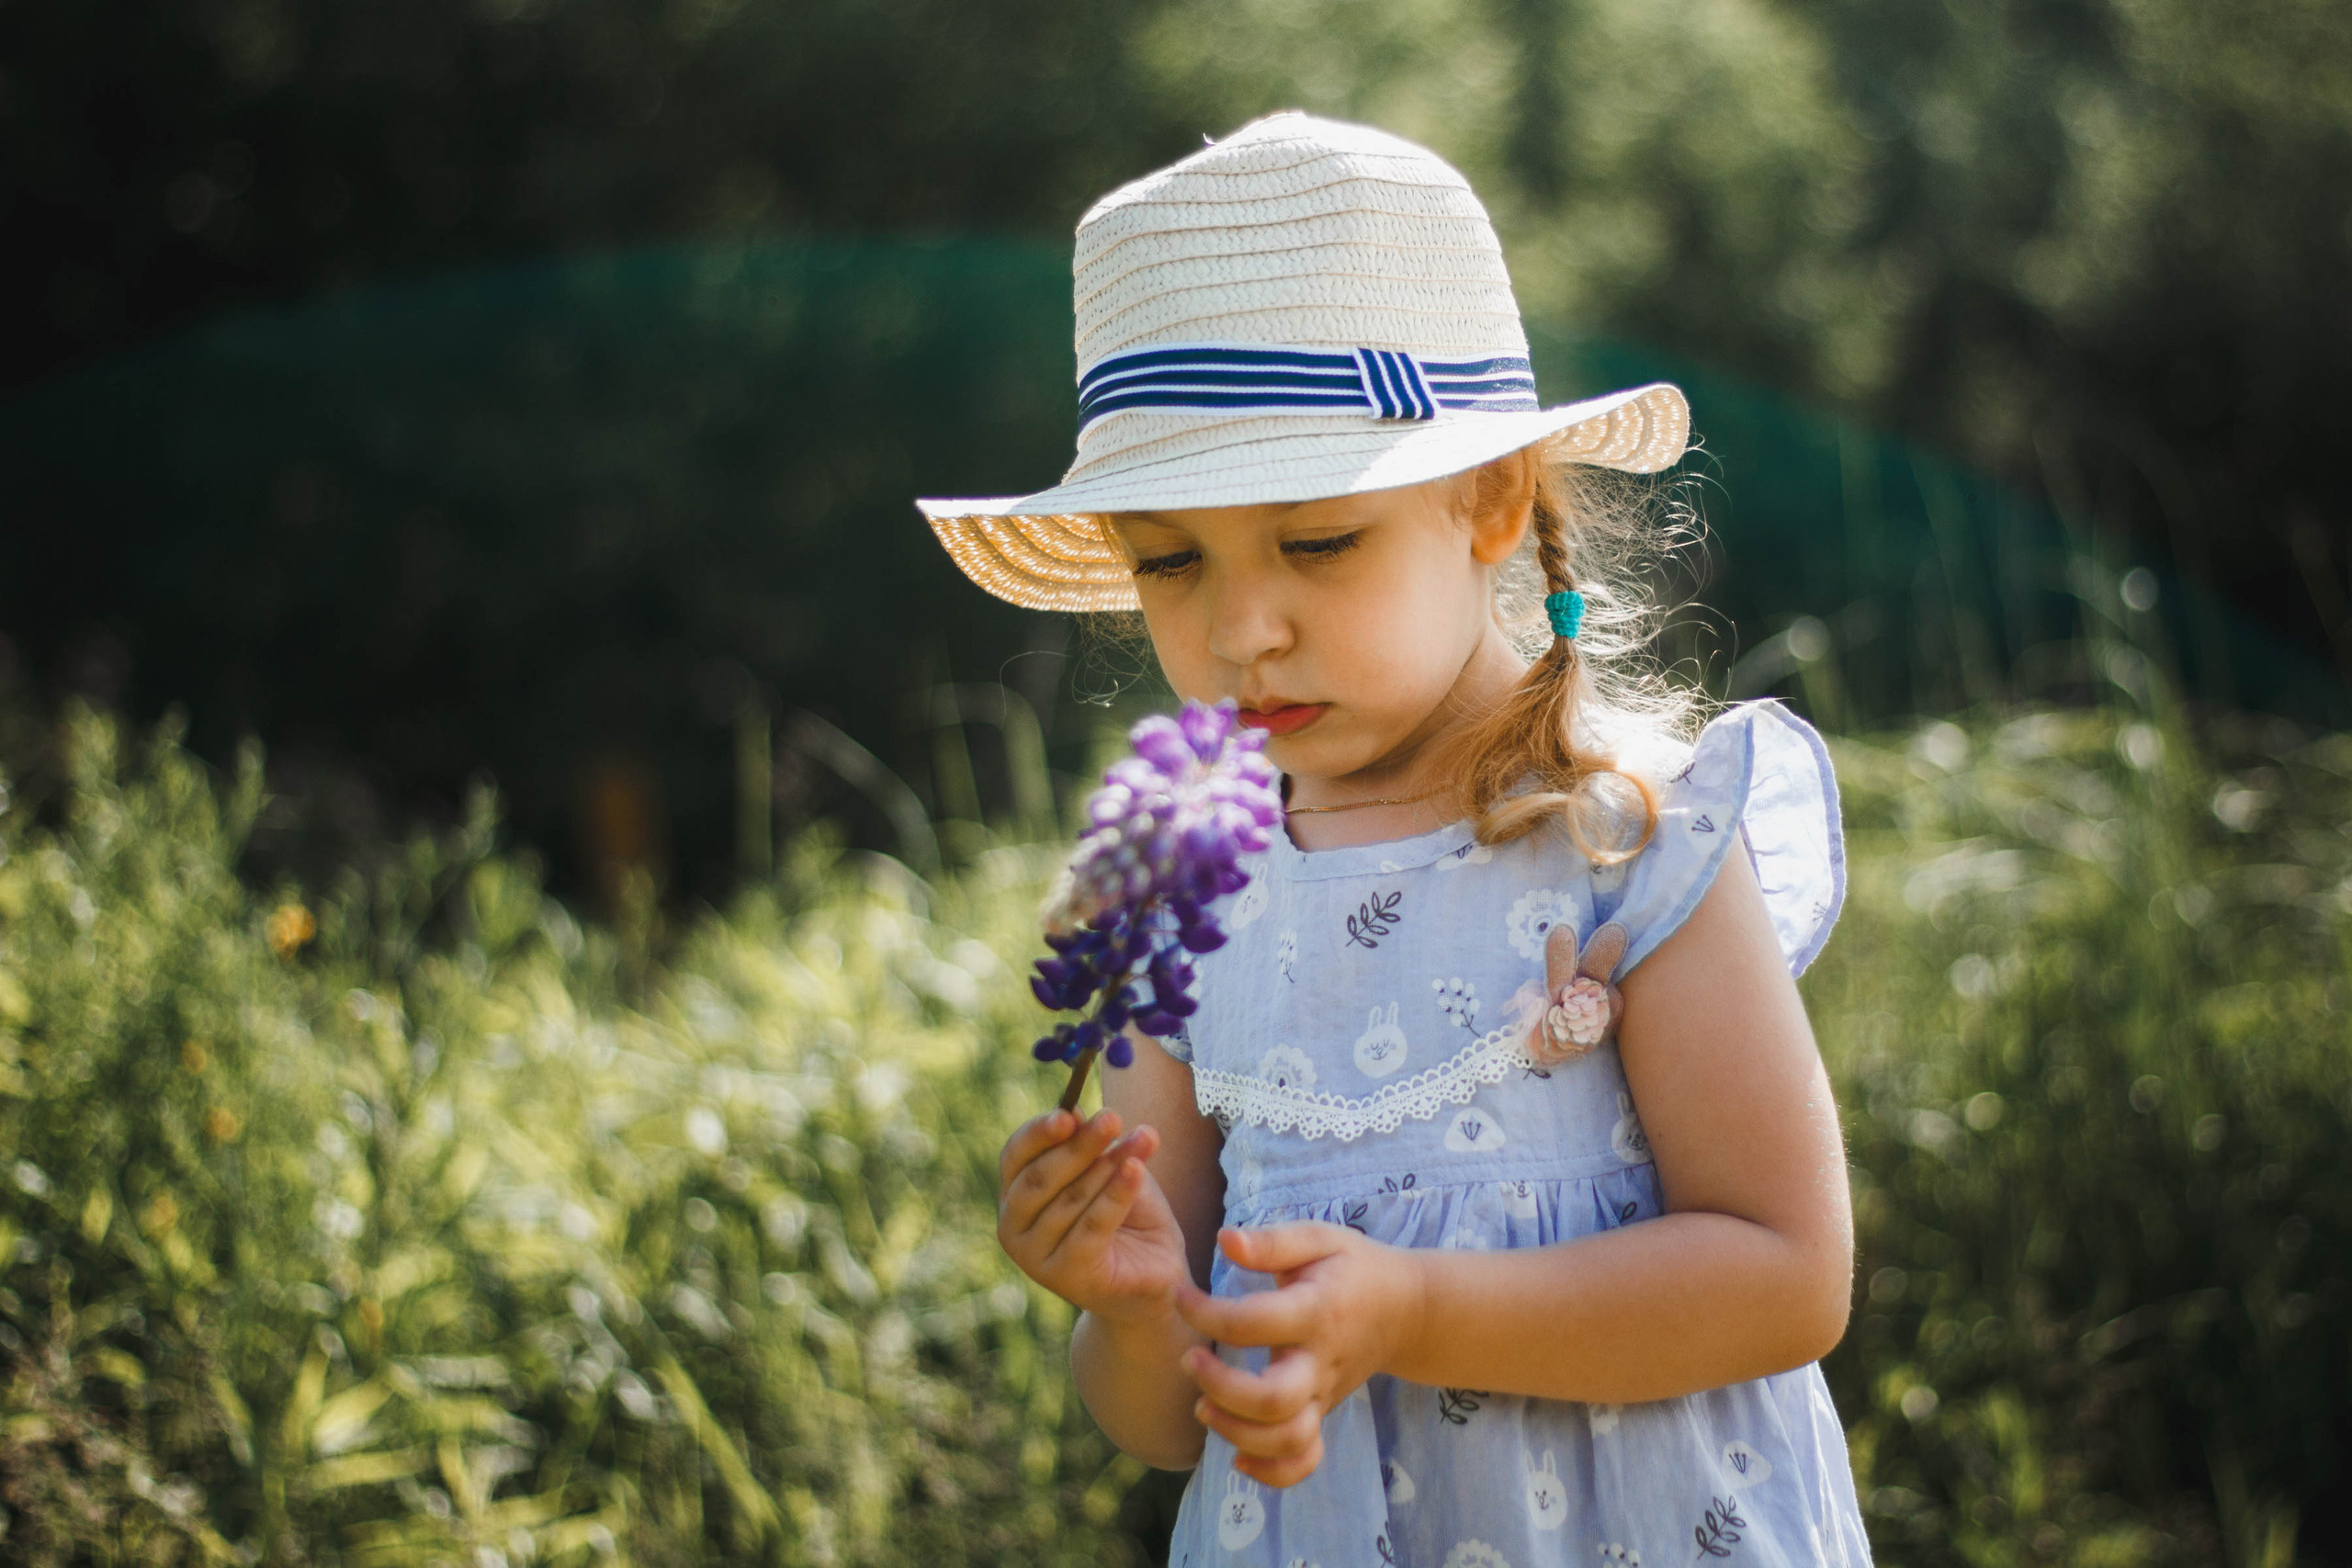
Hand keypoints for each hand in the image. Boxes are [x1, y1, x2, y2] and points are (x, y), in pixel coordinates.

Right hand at [997, 1109, 1190, 1322]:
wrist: (1153, 1275)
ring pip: (1070, 1199)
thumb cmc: (1124, 1216)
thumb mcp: (1106, 1169)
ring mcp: (1036, 1257)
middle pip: (1040, 1176)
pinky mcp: (1067, 1275)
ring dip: (1109, 1165)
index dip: (1039, 1132)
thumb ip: (1086, 1144)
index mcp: (1014, 1195)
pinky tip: (1137, 1168)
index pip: (1015, 1155)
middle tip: (1113, 1118)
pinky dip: (1116, 1193)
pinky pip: (1093, 1226)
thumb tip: (1073, 1109)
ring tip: (1143, 1139)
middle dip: (1080, 1144)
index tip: (1069, 1112)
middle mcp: (1014, 1228)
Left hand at [1172, 1223, 1426, 1487]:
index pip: (1252, 1323)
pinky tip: (1237, 1457)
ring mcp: (1323, 1395)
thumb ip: (1271, 1243)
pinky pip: (1305, 1461)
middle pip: (1272, 1400)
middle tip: (1190, 1361)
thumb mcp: (1319, 1239)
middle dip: (1221, 1387)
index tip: (1182, 1296)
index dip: (1205, 1313)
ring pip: (1287, 1439)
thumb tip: (1224, 1240)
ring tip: (1203, 1407)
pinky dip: (1271, 1471)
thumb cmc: (1352, 1268)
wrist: (1406, 1309)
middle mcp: (1320, 1362)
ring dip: (1237, 1433)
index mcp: (1315, 1312)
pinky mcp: (1323, 1414)